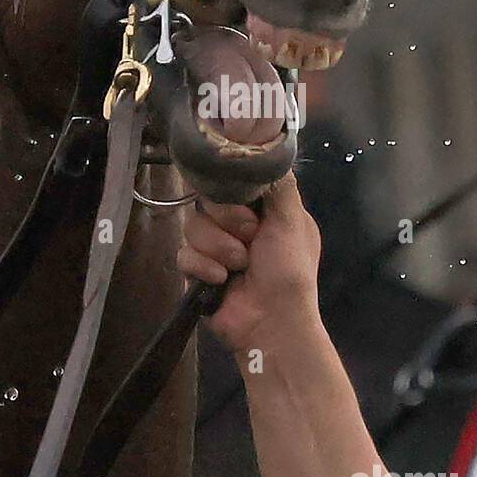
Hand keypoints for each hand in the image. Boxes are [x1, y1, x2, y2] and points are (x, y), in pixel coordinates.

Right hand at [176, 171, 322, 357]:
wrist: (273, 324)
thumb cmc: (289, 271)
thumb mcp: (293, 222)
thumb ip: (279, 184)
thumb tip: (267, 151)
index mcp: (263, 211)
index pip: (232, 180)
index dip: (232, 186)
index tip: (242, 196)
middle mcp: (237, 225)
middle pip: (207, 199)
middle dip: (227, 220)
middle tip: (249, 238)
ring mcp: (216, 248)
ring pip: (193, 225)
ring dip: (218, 247)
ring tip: (238, 266)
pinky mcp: (198, 271)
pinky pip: (184, 254)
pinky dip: (204, 268)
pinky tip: (221, 282)